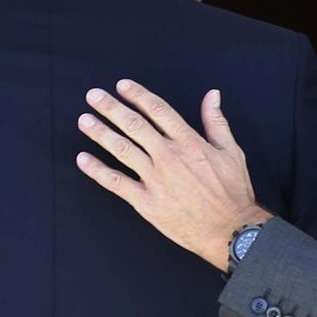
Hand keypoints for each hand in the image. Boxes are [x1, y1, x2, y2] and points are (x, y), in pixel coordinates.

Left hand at [76, 79, 268, 270]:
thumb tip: (212, 95)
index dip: (137, 95)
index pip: (158, 110)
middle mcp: (169, 156)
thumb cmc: (233, 192)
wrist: (230, 230)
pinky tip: (83, 159)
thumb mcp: (231, 152)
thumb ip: (217, 122)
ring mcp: (156, 179)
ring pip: (122, 149)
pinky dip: (97, 171)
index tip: (121, 86)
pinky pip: (116, 183)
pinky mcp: (147, 202)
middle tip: (93, 96)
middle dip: (111, 108)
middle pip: (134, 125)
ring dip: (100, 133)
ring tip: (84, 120)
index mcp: (189, 142)